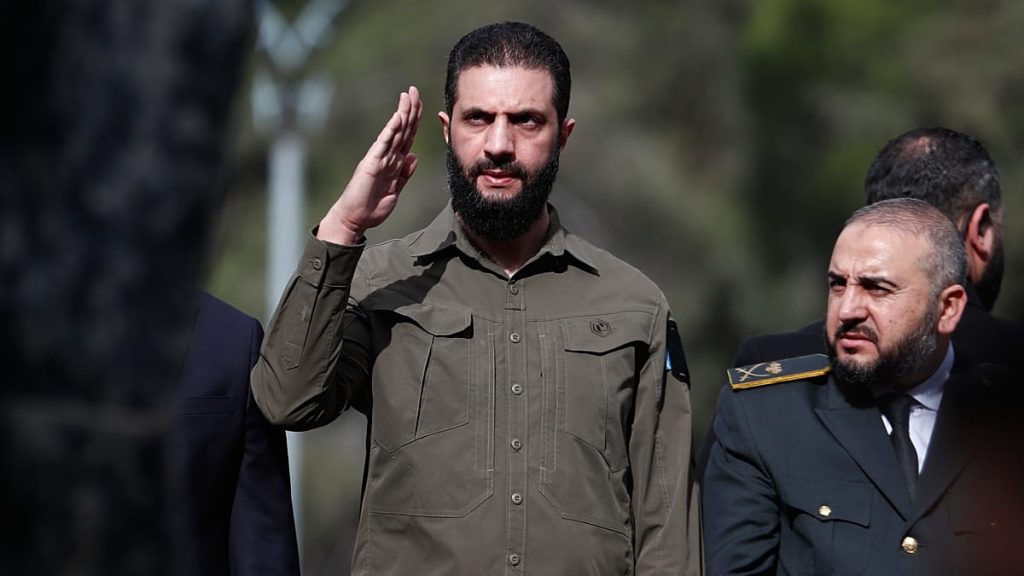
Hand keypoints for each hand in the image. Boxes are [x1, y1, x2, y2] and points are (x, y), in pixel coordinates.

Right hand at [318, 86, 422, 244]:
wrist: (355, 219)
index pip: (407, 137)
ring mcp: (379, 158)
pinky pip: (383, 144)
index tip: (421, 104)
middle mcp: (387, 156)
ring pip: (394, 132)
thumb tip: (414, 157)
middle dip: (410, 110)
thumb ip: (405, 174)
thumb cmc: (372, 206)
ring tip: (407, 96)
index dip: (415, 121)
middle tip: (414, 91)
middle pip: (402, 129)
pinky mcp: (371, 163)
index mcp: (394, 162)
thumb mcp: (396, 189)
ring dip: (402, 114)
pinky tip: (397, 118)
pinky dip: (390, 130)